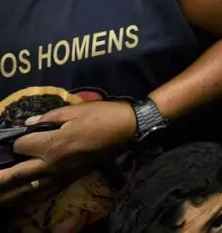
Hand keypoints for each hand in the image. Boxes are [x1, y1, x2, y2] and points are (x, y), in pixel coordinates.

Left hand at [0, 101, 135, 191]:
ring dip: (13, 189)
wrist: (129, 129)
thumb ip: (49, 117)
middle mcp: (53, 163)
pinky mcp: (72, 176)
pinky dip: (34, 192)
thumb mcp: (75, 110)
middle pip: (19, 172)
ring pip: (31, 186)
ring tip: (1, 192)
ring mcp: (63, 172)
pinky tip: (27, 192)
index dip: (18, 139)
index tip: (23, 132)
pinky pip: (48, 189)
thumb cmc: (103, 115)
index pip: (21, 146)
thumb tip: (28, 124)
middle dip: (2, 174)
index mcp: (53, 144)